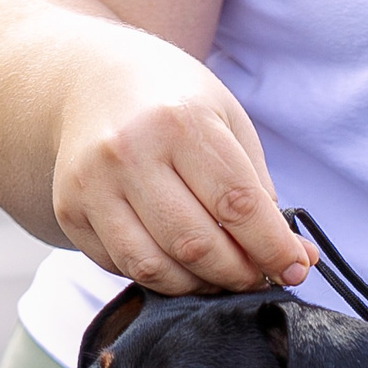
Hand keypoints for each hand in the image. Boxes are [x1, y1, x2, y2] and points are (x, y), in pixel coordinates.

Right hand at [50, 29, 316, 294]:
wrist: (90, 80)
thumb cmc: (173, 104)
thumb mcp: (227, 124)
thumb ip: (260, 192)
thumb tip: (297, 261)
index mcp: (180, 121)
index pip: (237, 205)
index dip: (273, 248)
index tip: (296, 269)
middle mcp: (130, 151)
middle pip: (196, 244)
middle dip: (238, 274)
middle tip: (257, 278)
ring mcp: (92, 183)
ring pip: (154, 267)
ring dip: (198, 287)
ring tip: (220, 276)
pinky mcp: (69, 208)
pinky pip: (121, 265)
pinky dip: (158, 277)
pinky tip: (177, 262)